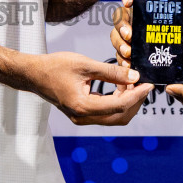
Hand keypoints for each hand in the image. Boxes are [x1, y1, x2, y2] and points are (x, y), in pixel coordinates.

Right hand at [27, 50, 152, 125]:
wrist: (34, 74)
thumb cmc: (54, 67)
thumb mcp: (85, 64)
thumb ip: (111, 72)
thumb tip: (134, 76)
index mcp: (82, 107)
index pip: (118, 106)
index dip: (136, 96)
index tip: (148, 84)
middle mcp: (82, 117)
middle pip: (119, 117)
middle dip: (134, 101)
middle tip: (142, 84)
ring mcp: (82, 117)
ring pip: (114, 117)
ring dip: (126, 102)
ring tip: (131, 82)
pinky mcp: (82, 113)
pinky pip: (106, 112)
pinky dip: (116, 101)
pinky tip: (120, 86)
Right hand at [110, 0, 182, 65]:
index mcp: (149, 4)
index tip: (129, 2)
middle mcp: (137, 18)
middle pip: (120, 17)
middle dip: (122, 26)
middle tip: (129, 36)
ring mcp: (132, 35)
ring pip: (117, 36)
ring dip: (120, 44)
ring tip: (129, 54)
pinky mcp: (131, 50)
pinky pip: (121, 54)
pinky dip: (122, 60)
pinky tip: (128, 65)